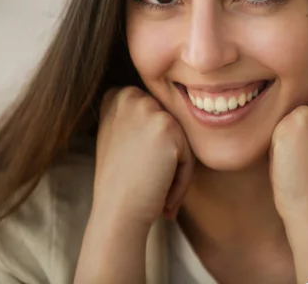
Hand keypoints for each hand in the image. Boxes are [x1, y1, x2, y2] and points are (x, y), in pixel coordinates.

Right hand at [92, 87, 193, 227]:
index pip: (158, 113)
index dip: (154, 146)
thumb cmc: (123, 183)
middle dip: (167, 155)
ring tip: (154, 184)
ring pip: (183, 139)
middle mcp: (130, 95)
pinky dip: (183, 176)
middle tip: (146, 178)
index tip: (137, 165)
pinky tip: (162, 187)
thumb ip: (140, 116)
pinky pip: (190, 153)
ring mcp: (148, 108)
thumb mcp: (120, 137)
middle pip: (173, 125)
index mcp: (117, 95)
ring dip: (176, 167)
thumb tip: (176, 102)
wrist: (117, 212)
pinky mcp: (167, 125)